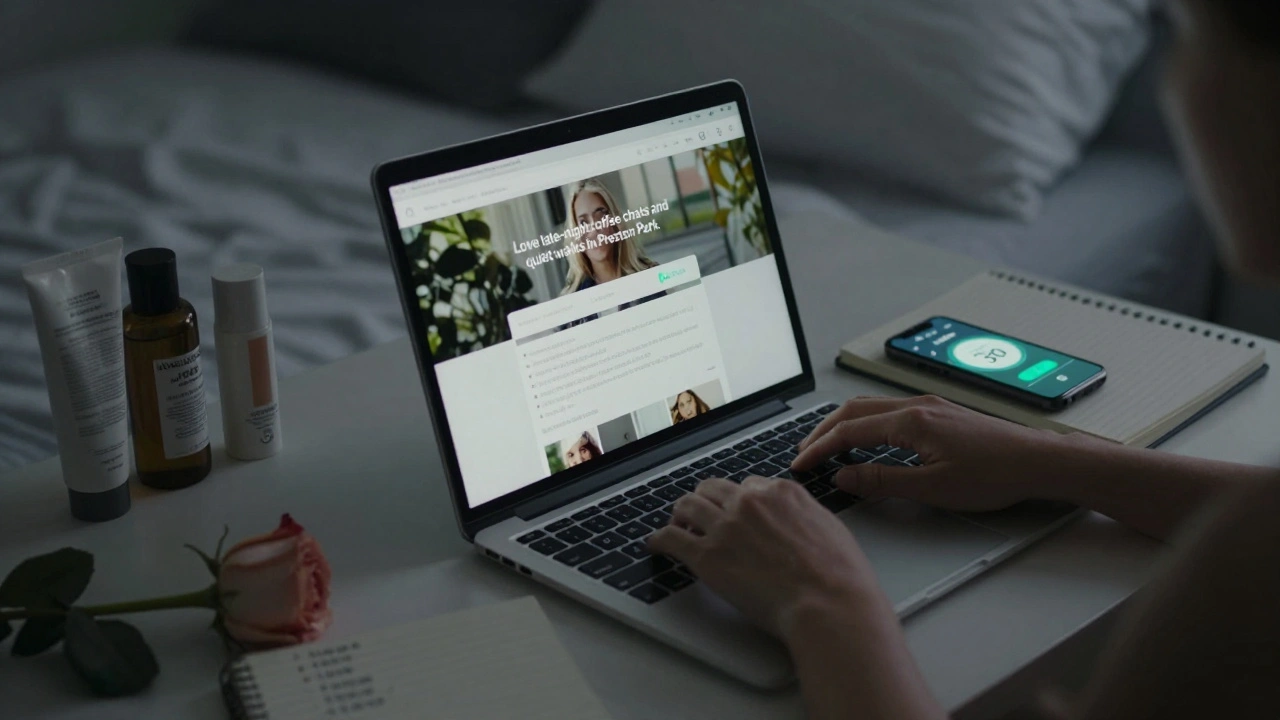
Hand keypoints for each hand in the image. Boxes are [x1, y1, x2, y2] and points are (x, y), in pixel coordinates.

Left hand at [648, 476, 886, 640]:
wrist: (828, 602)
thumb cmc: (839, 575)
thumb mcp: (828, 526)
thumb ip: (804, 514)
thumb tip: (794, 518)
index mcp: (780, 492)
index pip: (747, 487)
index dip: (738, 501)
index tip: (733, 512)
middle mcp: (749, 502)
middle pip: (712, 489)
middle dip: (706, 501)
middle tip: (700, 515)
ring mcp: (725, 527)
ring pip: (687, 506)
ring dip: (680, 514)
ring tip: (677, 525)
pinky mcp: (707, 556)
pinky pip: (671, 538)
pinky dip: (659, 540)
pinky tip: (656, 545)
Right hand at [793, 395, 1077, 511]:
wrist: (1037, 462)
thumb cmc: (994, 476)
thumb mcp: (933, 487)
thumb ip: (883, 481)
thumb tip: (844, 477)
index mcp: (911, 422)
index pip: (849, 432)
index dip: (819, 449)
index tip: (800, 464)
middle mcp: (916, 406)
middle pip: (853, 411)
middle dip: (823, 432)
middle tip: (803, 453)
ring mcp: (929, 406)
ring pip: (871, 408)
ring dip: (843, 425)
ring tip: (826, 446)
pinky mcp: (939, 413)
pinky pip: (889, 411)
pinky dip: (865, 423)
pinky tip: (866, 440)